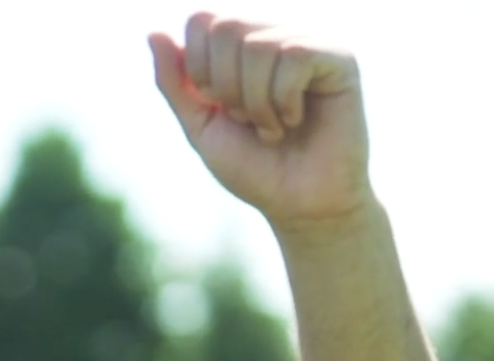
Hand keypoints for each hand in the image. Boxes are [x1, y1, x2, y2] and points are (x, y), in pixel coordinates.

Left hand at [148, 13, 372, 227]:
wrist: (300, 207)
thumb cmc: (255, 168)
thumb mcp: (201, 126)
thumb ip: (175, 82)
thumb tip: (154, 33)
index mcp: (241, 48)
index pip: (202, 20)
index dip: (198, 67)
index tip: (218, 105)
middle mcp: (275, 36)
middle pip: (227, 27)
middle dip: (226, 86)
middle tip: (246, 120)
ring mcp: (309, 44)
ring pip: (259, 45)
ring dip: (255, 102)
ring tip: (272, 128)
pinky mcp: (339, 59)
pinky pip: (296, 56)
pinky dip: (284, 99)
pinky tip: (295, 121)